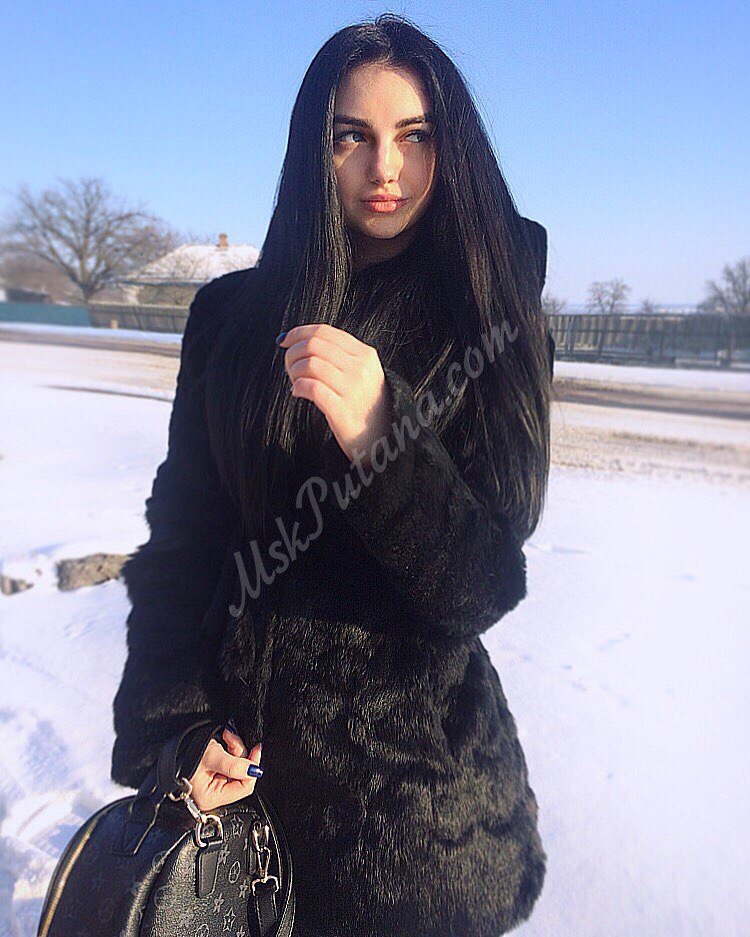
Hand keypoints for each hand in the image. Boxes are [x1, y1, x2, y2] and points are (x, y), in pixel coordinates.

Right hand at [187, 726, 262, 811]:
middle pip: (242, 776)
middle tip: (233, 739)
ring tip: (226, 735)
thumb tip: (254, 771)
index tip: (256, 751)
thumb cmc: (183, 754)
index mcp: (212, 797)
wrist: (171, 746)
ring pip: (238, 767)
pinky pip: (231, 763)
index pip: (244, 788)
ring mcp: (214, 784)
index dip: (252, 769)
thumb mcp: (212, 757)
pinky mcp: (215, 773)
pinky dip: (230, 749)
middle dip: (241, 754)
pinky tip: (224, 739)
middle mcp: (214, 794)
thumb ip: (235, 766)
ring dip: (235, 748)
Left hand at [278, 323, 393, 469]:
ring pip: (310, 364)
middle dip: (293, 353)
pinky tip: (298, 392)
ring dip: (294, 372)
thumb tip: (300, 340)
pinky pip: (311, 388)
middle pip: (313, 345)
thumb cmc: (365, 404)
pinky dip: (298, 387)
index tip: (284, 340)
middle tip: (289, 367)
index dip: (299, 333)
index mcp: (365, 354)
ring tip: (296, 382)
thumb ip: (339, 355)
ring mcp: (353, 389)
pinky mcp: (342, 410)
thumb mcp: (363, 372)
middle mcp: (360, 368)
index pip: (324, 332)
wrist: (383, 439)